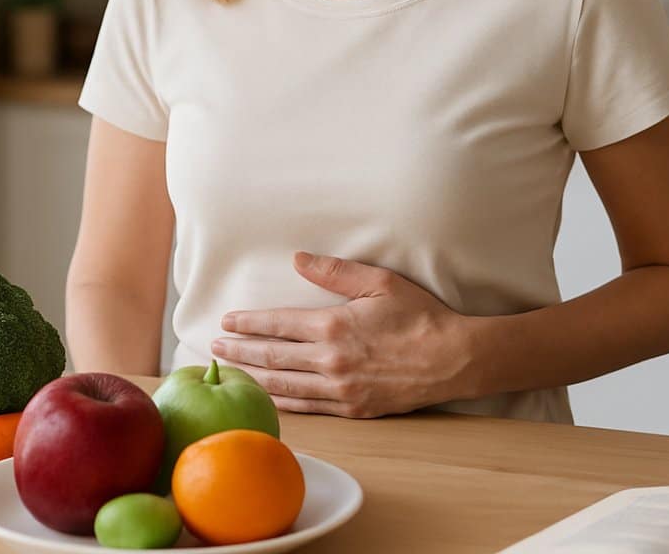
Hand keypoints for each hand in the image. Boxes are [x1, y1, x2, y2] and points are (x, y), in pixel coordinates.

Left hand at [210, 252, 471, 417]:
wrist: (454, 359)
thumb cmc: (419, 316)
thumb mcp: (380, 281)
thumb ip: (335, 271)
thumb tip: (298, 259)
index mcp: (333, 326)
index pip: (277, 325)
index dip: (248, 323)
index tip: (227, 321)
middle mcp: (330, 361)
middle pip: (272, 357)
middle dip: (240, 351)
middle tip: (215, 348)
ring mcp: (340, 389)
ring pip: (284, 385)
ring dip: (253, 378)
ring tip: (230, 372)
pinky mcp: (353, 409)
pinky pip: (308, 407)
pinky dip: (282, 403)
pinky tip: (266, 398)